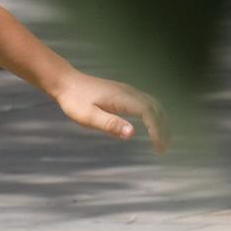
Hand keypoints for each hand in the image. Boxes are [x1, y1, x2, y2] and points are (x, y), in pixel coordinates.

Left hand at [52, 72, 168, 152]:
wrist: (66, 82)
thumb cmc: (74, 101)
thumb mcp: (88, 117)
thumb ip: (110, 124)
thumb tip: (132, 133)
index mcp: (122, 98)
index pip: (149, 113)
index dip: (157, 130)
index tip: (158, 147)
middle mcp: (128, 92)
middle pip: (156, 108)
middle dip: (164, 128)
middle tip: (164, 148)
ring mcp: (127, 90)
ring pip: (153, 104)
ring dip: (161, 121)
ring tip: (161, 140)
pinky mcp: (124, 92)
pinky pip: (146, 102)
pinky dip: (154, 115)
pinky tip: (152, 126)